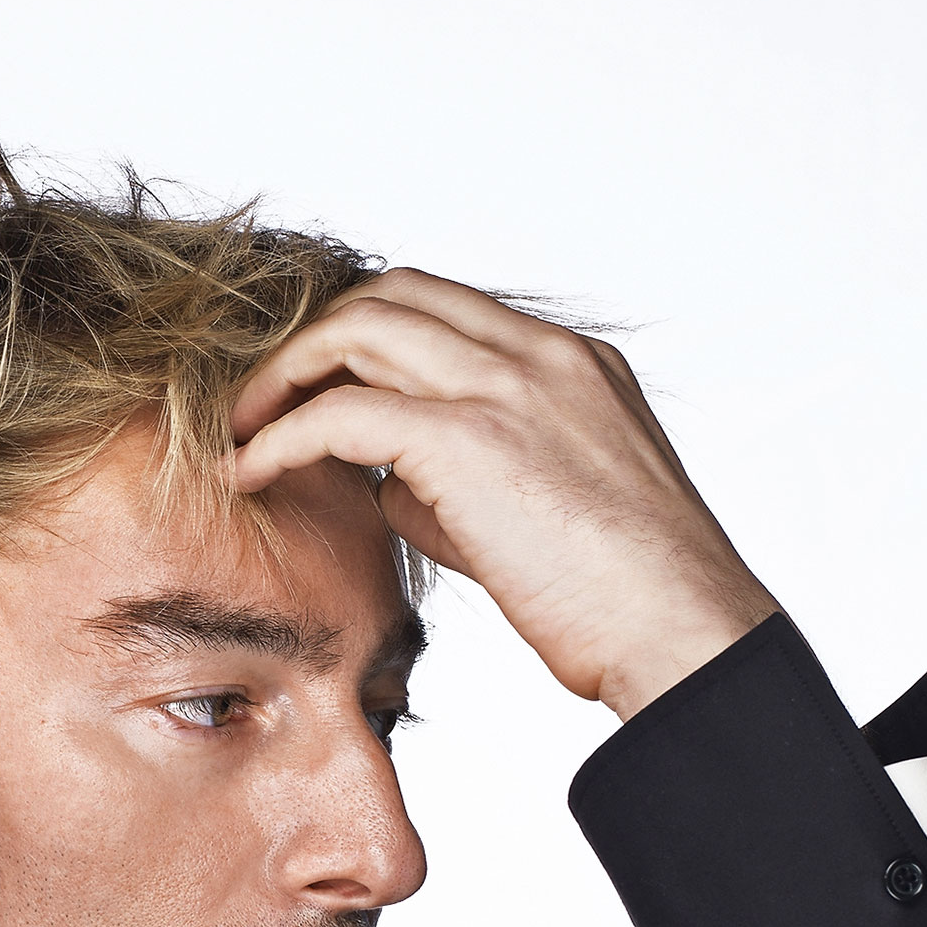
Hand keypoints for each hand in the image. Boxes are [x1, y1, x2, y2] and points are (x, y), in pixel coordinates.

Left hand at [228, 270, 777, 720]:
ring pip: (358, 329)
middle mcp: (540, 355)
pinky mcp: (468, 440)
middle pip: (391, 294)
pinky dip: (281, 437)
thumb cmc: (627, 599)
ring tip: (244, 430)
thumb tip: (385, 482)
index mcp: (572, 361)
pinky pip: (341, 414)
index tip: (318, 385)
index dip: (366, 335)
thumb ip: (463, 481)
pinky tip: (253, 472)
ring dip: (284, 374)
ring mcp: (507, 387)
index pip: (445, 306)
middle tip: (264, 400)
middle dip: (313, 339)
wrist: (682, 633)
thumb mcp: (551, 510)